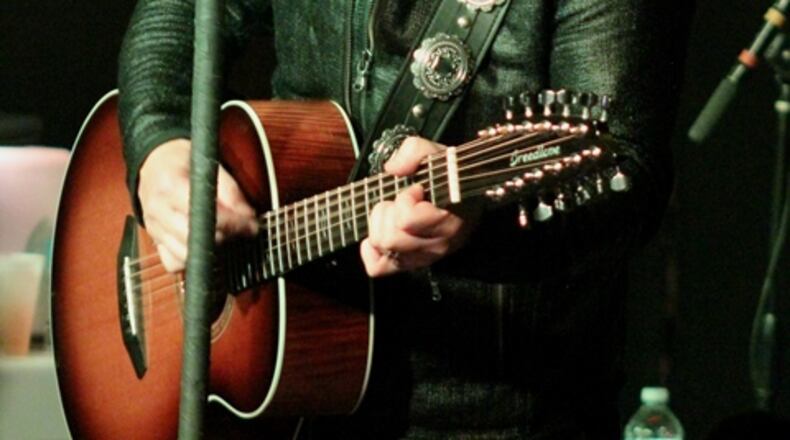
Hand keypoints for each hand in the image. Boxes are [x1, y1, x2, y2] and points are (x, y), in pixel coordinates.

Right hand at [138, 138, 258, 272]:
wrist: (154, 161)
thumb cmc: (183, 162)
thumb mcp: (208, 164)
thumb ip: (229, 190)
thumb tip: (248, 216)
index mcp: (171, 185)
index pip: (204, 214)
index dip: (233, 222)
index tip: (250, 223)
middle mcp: (158, 209)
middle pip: (196, 237)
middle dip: (226, 236)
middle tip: (243, 230)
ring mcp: (153, 227)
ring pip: (185, 254)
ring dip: (211, 251)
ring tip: (225, 237)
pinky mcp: (154, 239)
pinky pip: (173, 262)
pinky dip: (190, 259)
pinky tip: (202, 247)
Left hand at [360, 137, 474, 276]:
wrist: (464, 195)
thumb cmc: (449, 177)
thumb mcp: (436, 153)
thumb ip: (414, 151)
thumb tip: (394, 167)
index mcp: (447, 221)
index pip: (407, 221)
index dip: (404, 200)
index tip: (415, 191)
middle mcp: (437, 245)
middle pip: (389, 239)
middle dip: (387, 214)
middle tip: (400, 202)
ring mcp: (424, 257)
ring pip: (383, 250)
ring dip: (381, 227)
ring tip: (395, 214)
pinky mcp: (410, 263)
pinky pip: (378, 268)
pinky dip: (372, 252)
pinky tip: (380, 234)